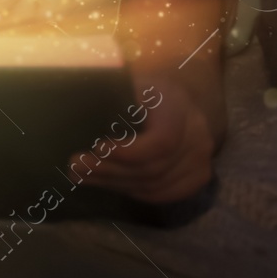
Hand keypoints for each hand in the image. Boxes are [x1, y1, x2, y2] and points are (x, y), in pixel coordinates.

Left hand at [77, 76, 216, 203]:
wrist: (179, 100)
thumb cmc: (145, 90)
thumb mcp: (129, 82)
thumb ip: (110, 94)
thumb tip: (78, 104)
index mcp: (178, 106)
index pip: (162, 141)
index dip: (129, 152)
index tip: (97, 148)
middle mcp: (197, 136)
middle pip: (153, 168)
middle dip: (110, 170)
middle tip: (75, 166)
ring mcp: (201, 160)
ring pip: (155, 186)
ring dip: (114, 184)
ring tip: (82, 176)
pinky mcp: (197, 178)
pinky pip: (161, 194)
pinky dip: (131, 191)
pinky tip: (105, 183)